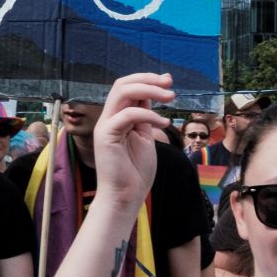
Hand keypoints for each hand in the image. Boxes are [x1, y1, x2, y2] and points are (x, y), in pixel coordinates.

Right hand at [90, 74, 172, 211]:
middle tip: (170, 84)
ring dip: (149, 90)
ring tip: (170, 97)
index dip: (147, 80)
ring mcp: (105, 125)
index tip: (168, 81)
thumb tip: (154, 94)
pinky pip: (127, 114)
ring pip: (122, 92)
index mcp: (117, 117)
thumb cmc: (136, 171)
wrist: (125, 196)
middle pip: (122, 84)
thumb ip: (145, 116)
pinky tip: (164, 123)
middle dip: (148, 79)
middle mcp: (108, 118)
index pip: (127, 87)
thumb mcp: (145, 136)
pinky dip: (149, 114)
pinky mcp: (106, 135)